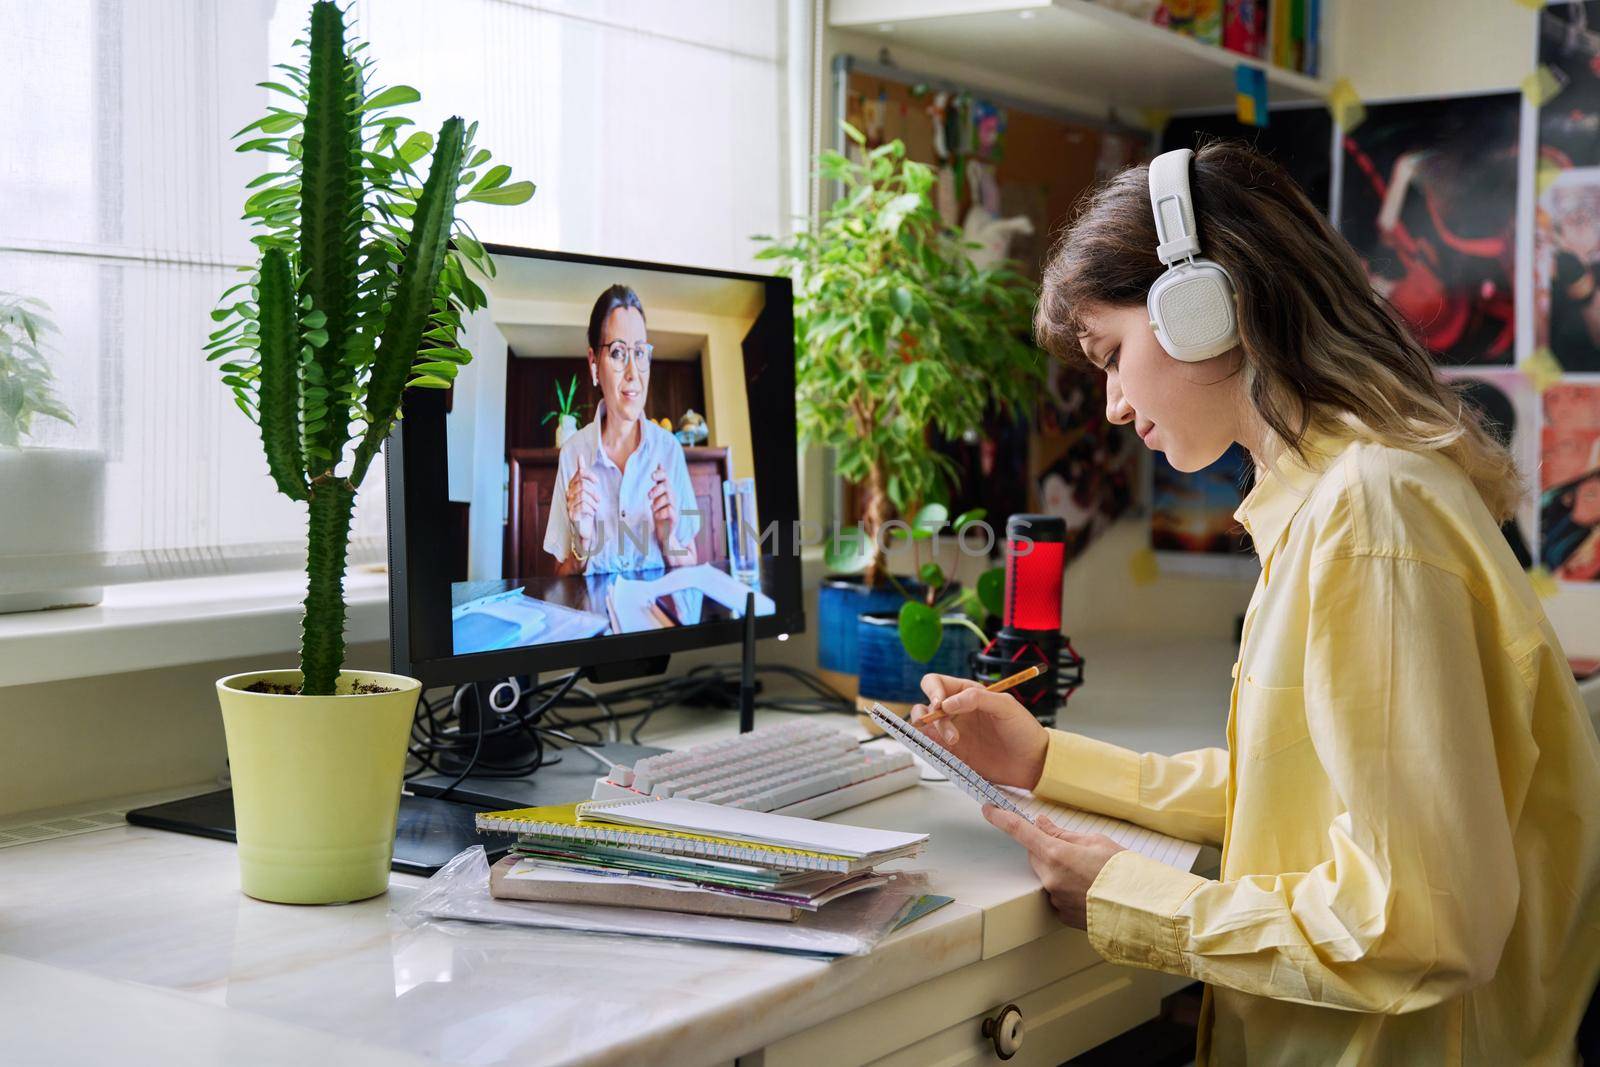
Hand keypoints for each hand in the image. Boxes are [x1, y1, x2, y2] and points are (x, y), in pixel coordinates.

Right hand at [565, 454, 597, 549]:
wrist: (586, 528)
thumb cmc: (588, 508)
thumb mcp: (588, 490)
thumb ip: (583, 475)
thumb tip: (580, 456)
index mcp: (572, 488)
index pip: (579, 475)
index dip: (588, 475)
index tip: (597, 481)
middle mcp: (568, 495)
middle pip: (582, 485)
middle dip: (593, 492)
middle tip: (598, 500)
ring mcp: (569, 505)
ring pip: (583, 495)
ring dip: (593, 502)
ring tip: (594, 508)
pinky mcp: (571, 514)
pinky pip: (583, 506)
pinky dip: (591, 509)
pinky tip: (591, 514)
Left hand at [649, 464, 677, 548]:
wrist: (664, 533)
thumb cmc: (659, 512)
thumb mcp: (656, 497)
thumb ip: (658, 482)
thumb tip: (660, 463)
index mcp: (666, 491)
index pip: (665, 478)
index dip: (660, 474)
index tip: (652, 476)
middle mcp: (672, 497)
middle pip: (666, 487)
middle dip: (656, 490)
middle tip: (648, 496)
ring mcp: (675, 507)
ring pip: (667, 498)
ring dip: (657, 503)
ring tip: (653, 509)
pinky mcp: (675, 518)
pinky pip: (669, 511)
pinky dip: (661, 513)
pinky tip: (656, 516)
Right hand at [911, 674, 1048, 789]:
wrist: (1032, 762)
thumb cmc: (1023, 730)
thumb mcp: (1006, 706)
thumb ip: (977, 698)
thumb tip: (946, 703)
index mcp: (968, 693)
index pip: (937, 683)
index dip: (933, 690)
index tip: (941, 704)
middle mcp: (956, 710)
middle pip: (926, 704)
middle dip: (932, 715)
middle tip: (950, 730)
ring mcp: (952, 731)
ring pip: (924, 724)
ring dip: (931, 730)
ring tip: (954, 742)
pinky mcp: (952, 752)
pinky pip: (931, 745)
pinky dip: (928, 744)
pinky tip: (945, 748)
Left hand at [983, 806, 1123, 928]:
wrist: (1142, 908)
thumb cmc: (1123, 871)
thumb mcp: (1095, 841)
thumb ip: (1062, 833)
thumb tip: (1040, 823)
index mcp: (1056, 854)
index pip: (1020, 831)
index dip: (1001, 818)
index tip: (989, 809)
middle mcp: (1049, 878)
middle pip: (1036, 855)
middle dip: (1049, 850)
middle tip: (1078, 852)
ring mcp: (1055, 899)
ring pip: (1047, 876)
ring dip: (1061, 871)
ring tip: (1091, 874)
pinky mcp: (1062, 915)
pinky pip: (1057, 895)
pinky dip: (1068, 889)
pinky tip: (1090, 890)